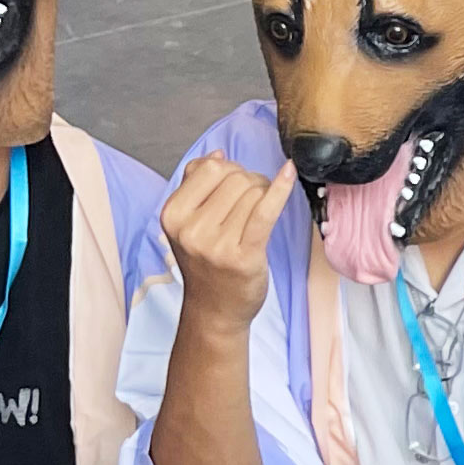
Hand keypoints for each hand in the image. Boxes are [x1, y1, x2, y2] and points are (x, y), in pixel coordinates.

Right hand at [162, 155, 295, 329]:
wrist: (215, 309)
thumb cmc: (206, 263)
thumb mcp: (187, 222)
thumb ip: (196, 184)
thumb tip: (219, 155)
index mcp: (173, 214)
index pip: (211, 169)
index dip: (231, 171)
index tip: (237, 186)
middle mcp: (191, 229)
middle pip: (236, 179)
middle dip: (251, 183)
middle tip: (252, 204)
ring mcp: (217, 244)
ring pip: (254, 193)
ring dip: (265, 195)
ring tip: (258, 216)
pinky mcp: (244, 256)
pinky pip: (265, 211)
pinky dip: (280, 190)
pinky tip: (290, 173)